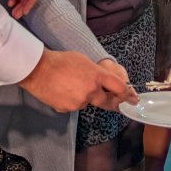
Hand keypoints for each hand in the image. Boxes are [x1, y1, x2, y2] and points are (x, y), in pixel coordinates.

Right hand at [18, 49, 138, 112]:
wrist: (38, 70)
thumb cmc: (60, 61)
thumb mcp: (84, 60)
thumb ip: (96, 72)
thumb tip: (103, 80)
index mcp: (96, 76)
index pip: (119, 87)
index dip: (128, 93)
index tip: (133, 98)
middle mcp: (90, 91)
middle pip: (107, 102)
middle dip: (111, 101)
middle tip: (114, 100)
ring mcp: (79, 102)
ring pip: (88, 102)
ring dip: (86, 97)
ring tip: (72, 84)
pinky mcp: (67, 109)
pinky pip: (74, 105)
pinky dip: (72, 100)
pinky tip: (63, 90)